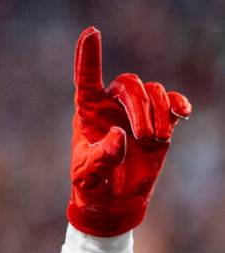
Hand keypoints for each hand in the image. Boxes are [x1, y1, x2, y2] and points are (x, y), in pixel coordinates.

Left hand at [67, 27, 190, 236]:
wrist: (113, 201)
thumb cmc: (93, 187)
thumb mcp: (88, 177)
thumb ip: (101, 158)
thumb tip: (119, 136)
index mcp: (88, 114)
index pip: (86, 80)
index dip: (88, 56)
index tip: (91, 33)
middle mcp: (111, 106)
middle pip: (129, 84)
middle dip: (140, 106)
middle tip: (143, 137)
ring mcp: (136, 112)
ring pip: (153, 91)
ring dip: (157, 113)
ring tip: (154, 140)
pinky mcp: (158, 121)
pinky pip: (171, 102)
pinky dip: (178, 105)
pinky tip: (183, 114)